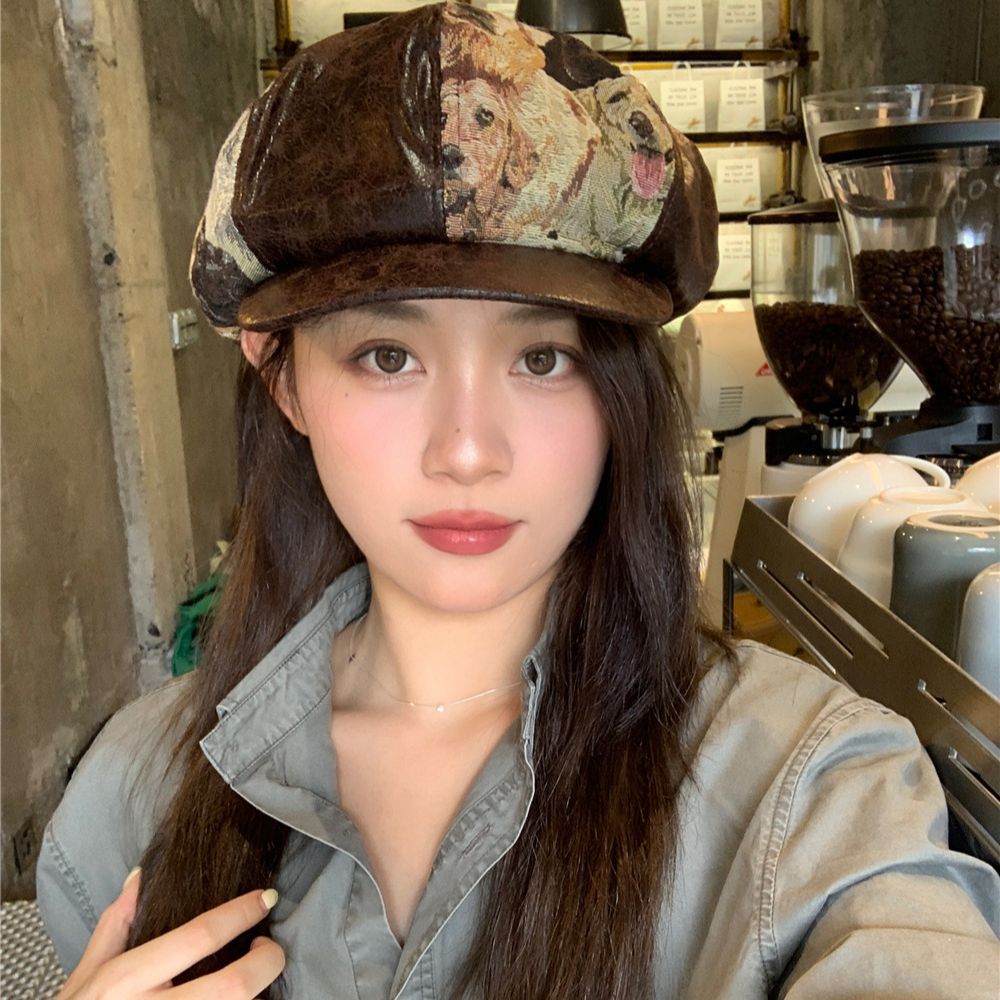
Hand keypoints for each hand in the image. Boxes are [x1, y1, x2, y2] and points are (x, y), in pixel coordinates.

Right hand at [57, 868, 285, 998]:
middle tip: (268, 948)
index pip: (198, 937)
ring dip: (258, 997)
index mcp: (126, 982)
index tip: (266, 899)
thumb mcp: (83, 976)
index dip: (241, 914)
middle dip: (268, 961)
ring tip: (256, 982)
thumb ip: (115, 926)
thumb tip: (140, 877)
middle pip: (235, 986)